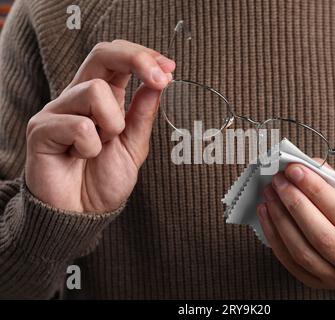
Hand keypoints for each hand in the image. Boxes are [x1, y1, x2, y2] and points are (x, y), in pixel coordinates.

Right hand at [25, 40, 174, 212]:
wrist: (81, 214)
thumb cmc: (103, 181)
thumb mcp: (134, 146)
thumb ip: (143, 115)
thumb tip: (158, 82)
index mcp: (102, 99)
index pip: (117, 58)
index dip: (144, 56)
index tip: (170, 68)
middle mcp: (78, 98)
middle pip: (102, 53)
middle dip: (136, 59)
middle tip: (160, 79)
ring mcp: (58, 111)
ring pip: (94, 90)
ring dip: (112, 123)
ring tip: (103, 146)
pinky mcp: (41, 129)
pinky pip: (78, 125)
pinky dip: (91, 146)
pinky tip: (81, 157)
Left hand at [257, 162, 334, 288]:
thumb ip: (331, 180)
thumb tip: (302, 166)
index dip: (316, 190)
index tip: (295, 170)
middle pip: (322, 236)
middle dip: (295, 204)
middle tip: (279, 181)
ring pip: (302, 251)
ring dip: (280, 218)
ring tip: (270, 194)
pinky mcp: (315, 283)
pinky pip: (288, 261)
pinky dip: (274, 235)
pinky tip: (267, 212)